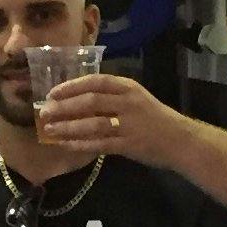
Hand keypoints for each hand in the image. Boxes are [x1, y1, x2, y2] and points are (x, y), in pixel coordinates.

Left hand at [38, 70, 178, 162]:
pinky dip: (81, 144)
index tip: (53, 93)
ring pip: (92, 124)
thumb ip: (111, 97)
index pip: (95, 81)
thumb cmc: (155, 119)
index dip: (71, 86)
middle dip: (64, 107)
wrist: (180, 140)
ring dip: (68, 127)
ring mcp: (128, 124)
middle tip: (45, 113)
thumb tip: (77, 100)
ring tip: (50, 131)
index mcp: (128, 87)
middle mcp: (127, 103)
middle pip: (90, 101)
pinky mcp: (129, 144)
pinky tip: (66, 145)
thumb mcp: (136, 99)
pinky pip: (100, 144)